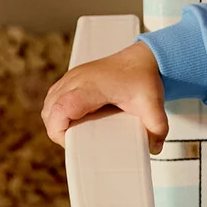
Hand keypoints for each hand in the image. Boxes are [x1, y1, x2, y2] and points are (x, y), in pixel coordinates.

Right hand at [41, 41, 168, 153]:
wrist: (143, 57)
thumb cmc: (144, 77)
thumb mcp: (153, 105)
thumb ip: (157, 128)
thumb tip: (154, 149)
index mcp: (90, 86)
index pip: (60, 108)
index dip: (58, 129)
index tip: (70, 142)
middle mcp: (76, 80)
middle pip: (50, 109)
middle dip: (57, 130)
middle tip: (76, 142)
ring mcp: (72, 77)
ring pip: (49, 103)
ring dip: (56, 120)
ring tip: (75, 133)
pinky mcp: (73, 78)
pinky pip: (55, 97)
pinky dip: (58, 111)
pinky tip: (73, 121)